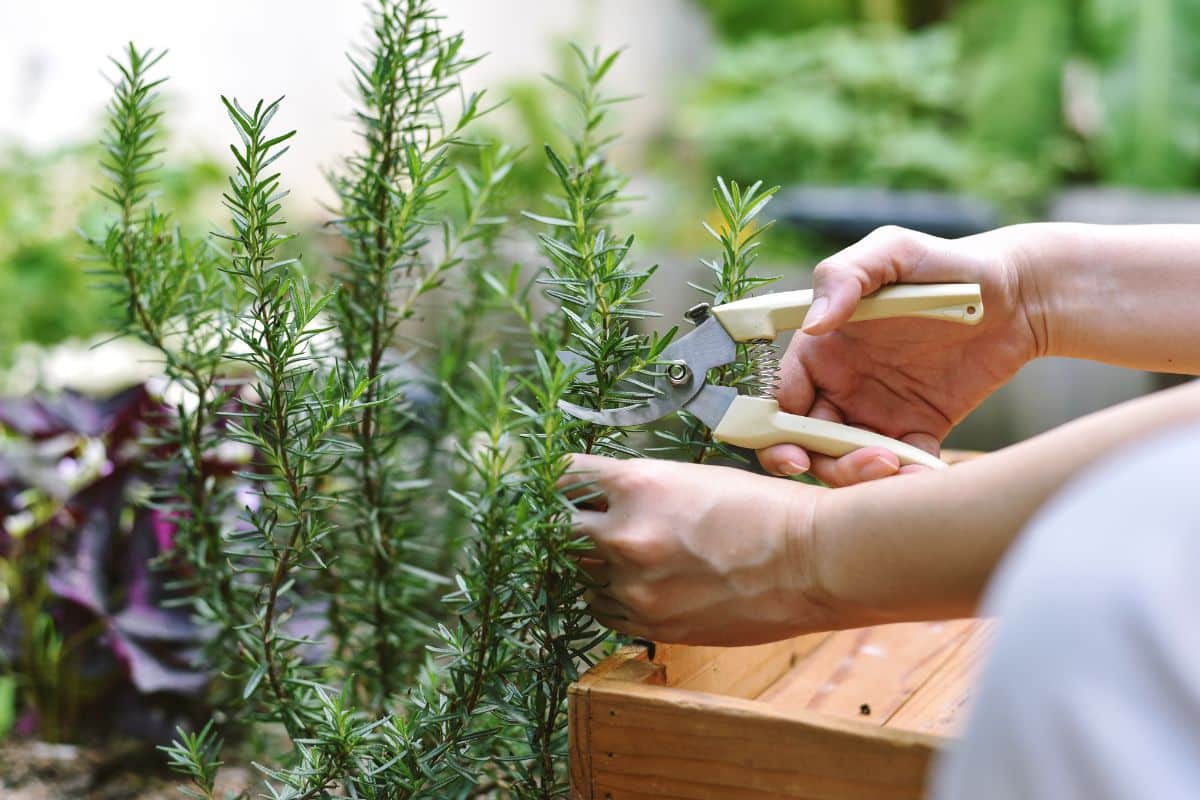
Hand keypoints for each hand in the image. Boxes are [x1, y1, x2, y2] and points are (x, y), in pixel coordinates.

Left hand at [563, 453, 835, 645]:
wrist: (812, 561)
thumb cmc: (763, 509)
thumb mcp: (693, 478)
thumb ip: (640, 491)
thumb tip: (604, 499)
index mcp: (637, 484)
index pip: (563, 477)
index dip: (560, 480)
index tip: (562, 485)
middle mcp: (625, 534)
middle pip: (560, 529)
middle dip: (572, 524)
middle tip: (588, 522)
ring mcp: (634, 585)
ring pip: (581, 573)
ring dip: (593, 564)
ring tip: (627, 555)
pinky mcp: (650, 623)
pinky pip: (602, 610)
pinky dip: (611, 597)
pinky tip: (638, 584)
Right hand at [758, 225, 1044, 484]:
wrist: (1019, 292)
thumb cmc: (947, 263)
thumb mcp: (892, 251)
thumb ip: (843, 277)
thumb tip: (813, 325)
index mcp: (822, 350)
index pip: (782, 400)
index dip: (777, 431)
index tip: (795, 452)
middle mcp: (841, 385)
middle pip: (809, 442)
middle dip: (822, 463)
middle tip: (860, 463)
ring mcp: (878, 412)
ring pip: (850, 461)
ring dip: (863, 475)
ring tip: (897, 466)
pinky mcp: (919, 430)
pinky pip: (903, 467)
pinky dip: (907, 481)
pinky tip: (925, 476)